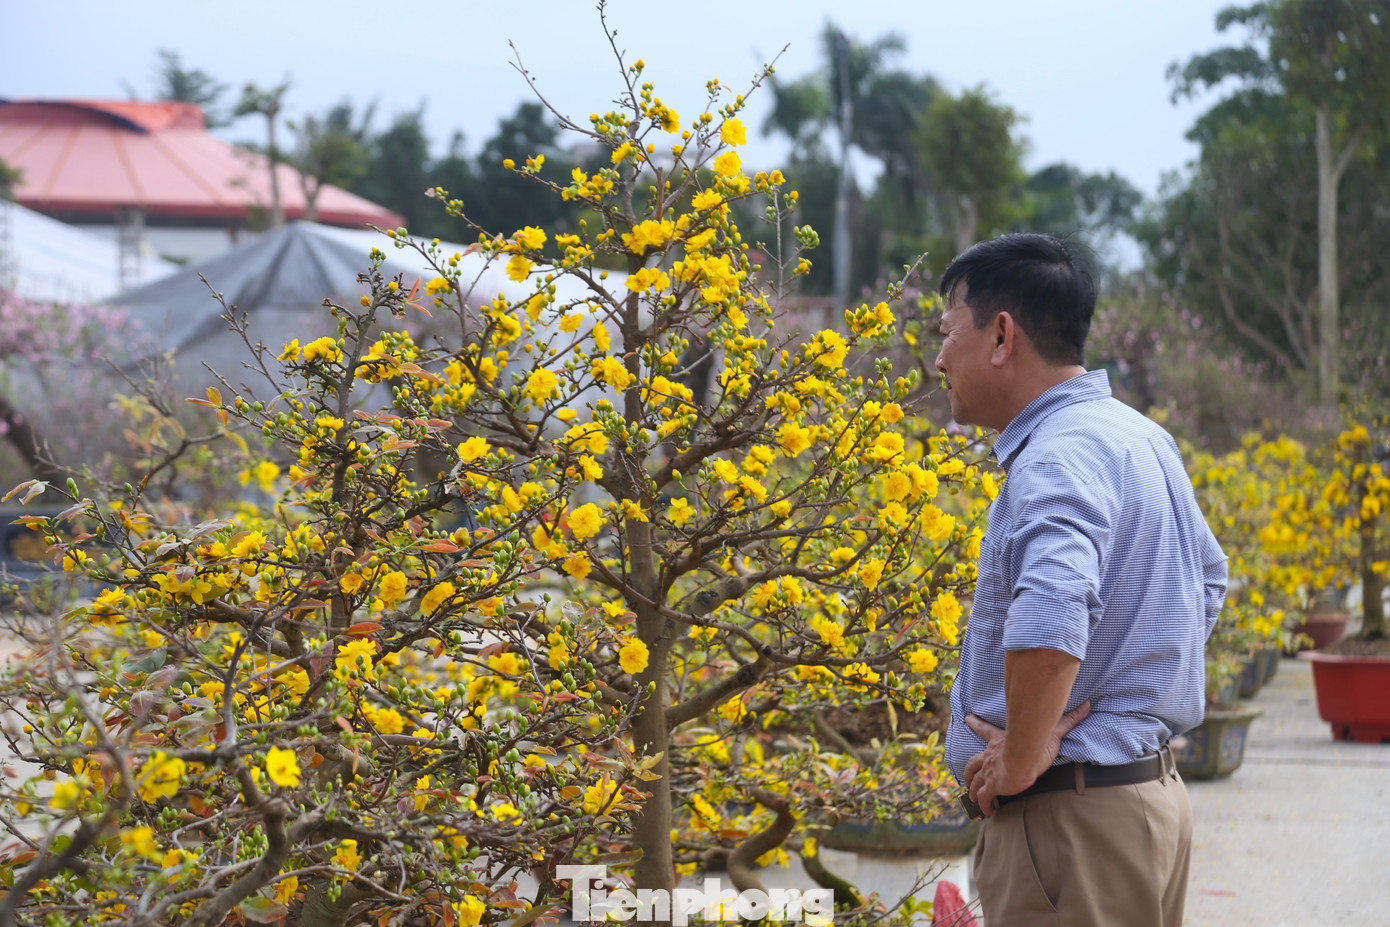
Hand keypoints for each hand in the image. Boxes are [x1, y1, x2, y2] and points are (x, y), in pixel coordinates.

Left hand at [961, 700, 1090, 815]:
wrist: (1024, 758)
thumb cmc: (1036, 743)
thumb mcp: (1053, 731)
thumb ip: (1069, 719)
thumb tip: (1087, 706)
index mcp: (999, 740)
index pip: (984, 728)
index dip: (975, 722)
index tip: (967, 718)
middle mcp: (990, 756)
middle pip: (973, 762)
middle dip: (969, 770)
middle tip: (965, 776)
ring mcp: (989, 772)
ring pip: (974, 780)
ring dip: (972, 788)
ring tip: (972, 797)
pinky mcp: (992, 786)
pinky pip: (984, 798)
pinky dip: (983, 804)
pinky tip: (985, 812)